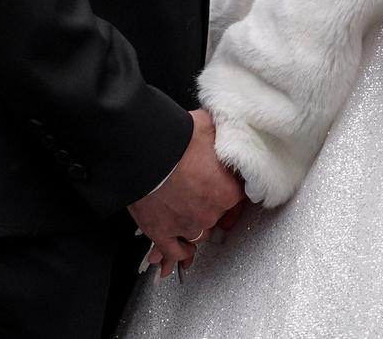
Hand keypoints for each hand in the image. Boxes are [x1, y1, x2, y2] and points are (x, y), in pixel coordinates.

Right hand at [127, 108, 243, 276]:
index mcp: (228, 191)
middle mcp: (210, 213)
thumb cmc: (176, 139)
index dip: (231, 191)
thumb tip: (230, 134)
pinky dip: (179, 253)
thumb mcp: (212, 128)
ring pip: (198, 234)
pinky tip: (183, 251)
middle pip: (217, 216)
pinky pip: (174, 251)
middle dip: (209, 204)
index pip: (239, 200)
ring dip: (193, 226)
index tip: (226, 188)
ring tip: (188, 219)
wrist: (143, 150)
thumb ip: (226, 138)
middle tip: (200, 192)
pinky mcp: (162, 232)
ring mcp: (186, 226)